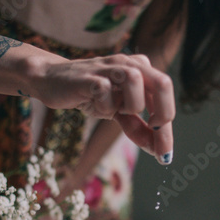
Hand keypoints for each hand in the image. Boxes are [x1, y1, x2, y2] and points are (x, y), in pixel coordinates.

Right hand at [34, 54, 174, 164]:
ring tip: (117, 111)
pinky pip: (105, 90)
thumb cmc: (91, 94)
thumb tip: (158, 151)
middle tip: (154, 137)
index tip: (165, 156)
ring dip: (131, 105)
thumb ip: (138, 128)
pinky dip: (104, 106)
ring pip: (136, 80)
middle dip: (163, 116)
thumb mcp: (118, 113)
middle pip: (163, 83)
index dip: (166, 130)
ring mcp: (110, 67)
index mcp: (142, 70)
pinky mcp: (89, 76)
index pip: (165, 99)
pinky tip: (97, 107)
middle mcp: (130, 64)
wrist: (53, 81)